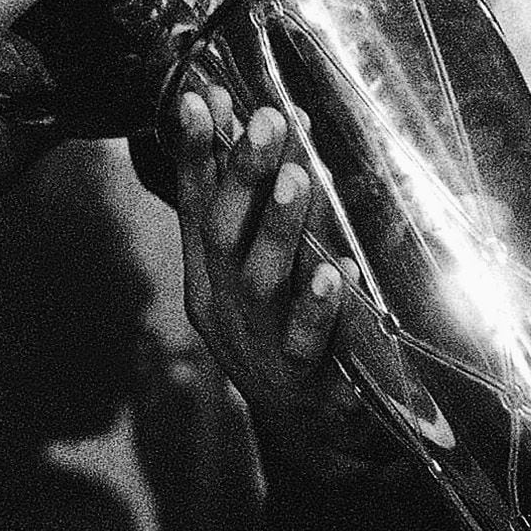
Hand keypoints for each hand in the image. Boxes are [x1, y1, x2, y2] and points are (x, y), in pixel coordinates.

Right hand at [168, 82, 375, 469]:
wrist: (318, 433)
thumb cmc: (290, 331)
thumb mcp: (261, 269)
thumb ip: (260, 206)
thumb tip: (269, 118)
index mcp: (209, 276)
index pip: (196, 204)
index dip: (195, 152)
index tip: (199, 98)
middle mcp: (225, 308)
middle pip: (223, 236)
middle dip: (242, 175)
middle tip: (266, 121)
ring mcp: (260, 347)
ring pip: (261, 284)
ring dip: (277, 229)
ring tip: (295, 180)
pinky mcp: (304, 383)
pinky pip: (308, 344)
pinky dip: (320, 307)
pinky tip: (335, 273)